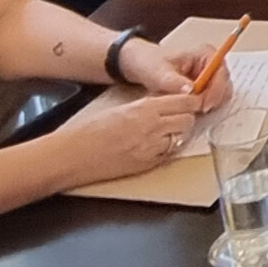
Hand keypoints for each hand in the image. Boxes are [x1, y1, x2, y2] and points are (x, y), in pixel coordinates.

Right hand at [56, 92, 201, 184]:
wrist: (75, 155)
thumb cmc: (90, 130)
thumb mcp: (121, 109)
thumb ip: (145, 107)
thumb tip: (164, 105)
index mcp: (144, 109)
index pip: (184, 101)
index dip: (192, 102)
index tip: (193, 101)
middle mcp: (153, 127)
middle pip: (188, 120)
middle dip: (187, 118)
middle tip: (178, 118)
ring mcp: (152, 148)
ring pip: (182, 138)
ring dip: (177, 135)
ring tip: (163, 133)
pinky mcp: (149, 164)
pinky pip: (168, 154)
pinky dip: (166, 150)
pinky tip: (152, 147)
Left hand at [111, 38, 232, 111]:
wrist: (141, 66)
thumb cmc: (150, 63)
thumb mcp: (160, 73)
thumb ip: (175, 82)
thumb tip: (192, 91)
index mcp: (206, 53)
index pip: (221, 73)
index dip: (216, 90)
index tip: (204, 104)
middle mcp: (212, 64)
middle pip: (224, 86)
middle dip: (212, 100)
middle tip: (197, 111)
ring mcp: (209, 76)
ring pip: (220, 96)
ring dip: (207, 105)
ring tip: (189, 109)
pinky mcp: (204, 88)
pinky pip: (211, 100)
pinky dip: (202, 107)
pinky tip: (188, 108)